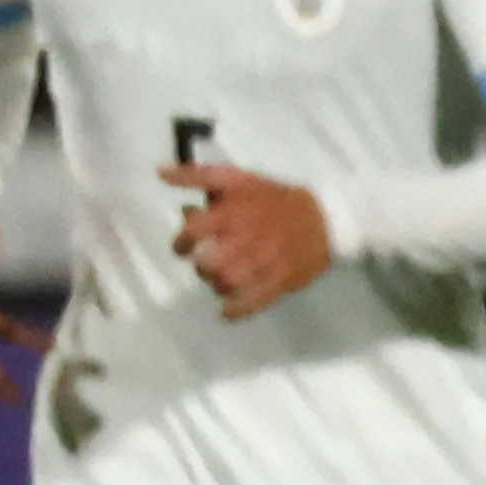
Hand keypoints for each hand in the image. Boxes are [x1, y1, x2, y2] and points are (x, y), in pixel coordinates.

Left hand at [162, 164, 332, 317]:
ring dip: (216, 284)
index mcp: (233, 212)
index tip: (184, 246)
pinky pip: (253, 302)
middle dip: (201, 265)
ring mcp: (265, 262)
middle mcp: (247, 238)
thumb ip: (196, 176)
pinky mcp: (281, 280)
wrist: (325, 218)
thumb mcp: (236, 178)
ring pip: (226, 283)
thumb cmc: (273, 198)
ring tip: (219, 279)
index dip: (182, 243)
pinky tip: (226, 312)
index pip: (193, 232)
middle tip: (206, 262)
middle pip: (207, 263)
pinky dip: (235, 309)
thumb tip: (160, 172)